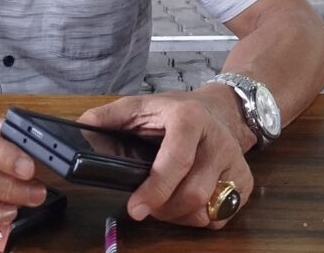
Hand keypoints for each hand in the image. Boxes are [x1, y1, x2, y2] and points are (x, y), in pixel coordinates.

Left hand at [78, 88, 253, 228]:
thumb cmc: (176, 111)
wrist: (222, 109)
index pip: (176, 160)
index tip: (135, 208)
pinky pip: (220, 218)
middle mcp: (218, 141)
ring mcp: (235, 164)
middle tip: (144, 206)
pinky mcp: (244, 183)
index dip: (155, 188)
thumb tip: (79, 127)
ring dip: (178, 216)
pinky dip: (197, 219)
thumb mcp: (142, 105)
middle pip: (192, 194)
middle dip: (163, 208)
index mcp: (189, 118)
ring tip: (163, 203)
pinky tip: (184, 203)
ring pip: (207, 210)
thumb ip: (109, 117)